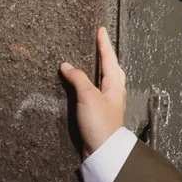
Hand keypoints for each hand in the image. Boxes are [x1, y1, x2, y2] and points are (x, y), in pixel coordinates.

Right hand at [59, 25, 127, 157]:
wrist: (102, 151)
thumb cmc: (100, 123)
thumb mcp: (88, 96)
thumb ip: (78, 78)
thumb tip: (67, 65)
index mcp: (115, 85)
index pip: (109, 59)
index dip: (104, 44)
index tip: (101, 30)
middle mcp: (114, 92)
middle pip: (113, 69)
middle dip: (107, 56)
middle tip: (100, 44)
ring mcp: (108, 103)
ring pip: (106, 81)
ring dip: (100, 70)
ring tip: (92, 61)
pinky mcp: (100, 113)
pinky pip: (96, 92)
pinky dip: (91, 83)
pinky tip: (84, 85)